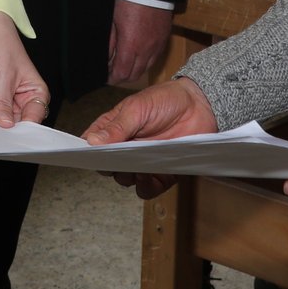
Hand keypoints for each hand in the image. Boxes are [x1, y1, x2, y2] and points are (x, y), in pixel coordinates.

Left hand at [0, 9, 50, 126]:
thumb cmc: (0, 42)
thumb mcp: (4, 73)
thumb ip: (3, 101)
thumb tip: (6, 125)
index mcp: (34, 92)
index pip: (34, 118)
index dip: (26, 130)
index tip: (16, 139)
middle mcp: (18, 100)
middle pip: (15, 125)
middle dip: (6, 133)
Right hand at [82, 77, 217, 198]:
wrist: (200, 105)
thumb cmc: (166, 100)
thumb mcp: (138, 108)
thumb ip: (116, 126)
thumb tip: (90, 141)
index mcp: (114, 129)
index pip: (92, 145)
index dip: (87, 153)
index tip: (87, 157)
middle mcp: (126, 148)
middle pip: (108, 166)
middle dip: (111, 167)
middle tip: (118, 162)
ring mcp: (143, 162)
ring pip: (125, 180)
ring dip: (128, 179)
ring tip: (137, 170)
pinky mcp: (161, 173)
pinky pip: (148, 189)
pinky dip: (146, 187)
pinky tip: (149, 177)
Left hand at [107, 0, 174, 87]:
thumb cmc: (128, 1)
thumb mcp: (112, 21)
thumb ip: (109, 43)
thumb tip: (106, 60)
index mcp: (131, 46)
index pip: (121, 74)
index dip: (111, 78)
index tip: (105, 77)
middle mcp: (146, 50)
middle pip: (134, 75)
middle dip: (122, 77)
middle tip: (113, 72)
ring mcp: (157, 46)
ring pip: (146, 69)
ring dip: (134, 70)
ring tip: (125, 64)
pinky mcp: (164, 40)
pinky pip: (155, 58)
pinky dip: (145, 62)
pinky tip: (138, 55)